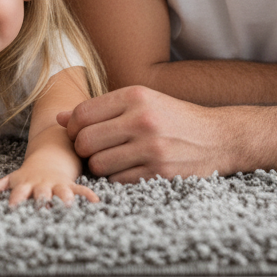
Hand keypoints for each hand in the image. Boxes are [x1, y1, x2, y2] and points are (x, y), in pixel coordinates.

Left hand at [0, 159, 98, 206]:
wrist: (50, 155)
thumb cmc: (28, 174)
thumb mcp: (11, 179)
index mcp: (25, 184)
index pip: (18, 194)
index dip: (16, 202)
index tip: (12, 211)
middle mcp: (41, 186)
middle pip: (40, 195)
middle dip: (41, 203)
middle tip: (42, 212)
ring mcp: (56, 185)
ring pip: (61, 192)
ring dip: (64, 199)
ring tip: (69, 207)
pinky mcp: (70, 186)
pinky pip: (80, 189)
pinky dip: (88, 196)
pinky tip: (95, 203)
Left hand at [57, 85, 223, 182]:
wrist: (217, 137)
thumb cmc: (172, 117)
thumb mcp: (140, 101)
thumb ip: (100, 109)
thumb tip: (59, 118)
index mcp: (134, 96)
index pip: (82, 114)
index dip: (72, 127)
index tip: (78, 132)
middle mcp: (141, 119)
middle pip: (85, 141)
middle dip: (82, 148)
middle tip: (92, 149)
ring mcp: (151, 148)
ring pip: (98, 165)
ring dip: (99, 165)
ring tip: (112, 158)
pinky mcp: (159, 172)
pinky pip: (118, 181)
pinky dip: (117, 177)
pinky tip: (128, 168)